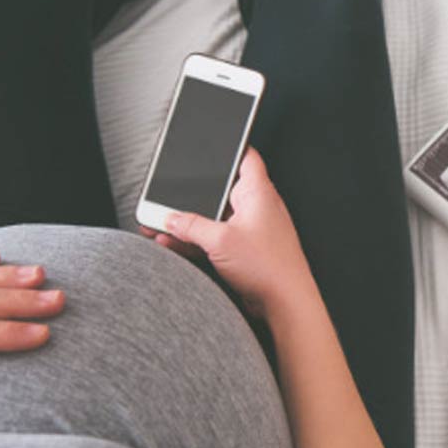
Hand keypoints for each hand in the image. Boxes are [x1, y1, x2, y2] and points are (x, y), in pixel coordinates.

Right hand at [141, 148, 314, 317]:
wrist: (285, 303)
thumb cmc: (269, 267)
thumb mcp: (220, 241)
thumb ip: (191, 226)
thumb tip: (171, 218)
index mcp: (258, 192)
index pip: (246, 157)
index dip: (229, 147)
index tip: (210, 144)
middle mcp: (257, 207)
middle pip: (221, 190)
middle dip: (194, 194)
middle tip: (167, 195)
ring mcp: (252, 229)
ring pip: (215, 217)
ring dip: (191, 222)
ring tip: (161, 224)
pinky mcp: (246, 250)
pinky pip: (217, 239)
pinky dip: (198, 240)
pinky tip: (174, 243)